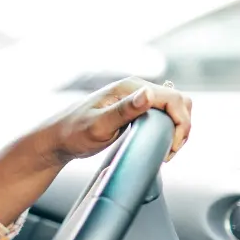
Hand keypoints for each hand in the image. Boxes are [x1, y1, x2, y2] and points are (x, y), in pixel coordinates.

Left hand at [40, 77, 192, 164]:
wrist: (58, 139)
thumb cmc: (73, 133)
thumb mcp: (98, 125)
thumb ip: (124, 111)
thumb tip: (147, 94)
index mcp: (130, 88)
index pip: (173, 98)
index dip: (181, 123)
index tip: (172, 146)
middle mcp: (135, 90)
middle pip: (179, 101)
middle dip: (182, 126)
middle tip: (170, 151)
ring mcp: (136, 100)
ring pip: (174, 109)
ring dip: (177, 129)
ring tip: (166, 151)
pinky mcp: (135, 112)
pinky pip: (163, 116)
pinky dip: (169, 130)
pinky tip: (160, 145)